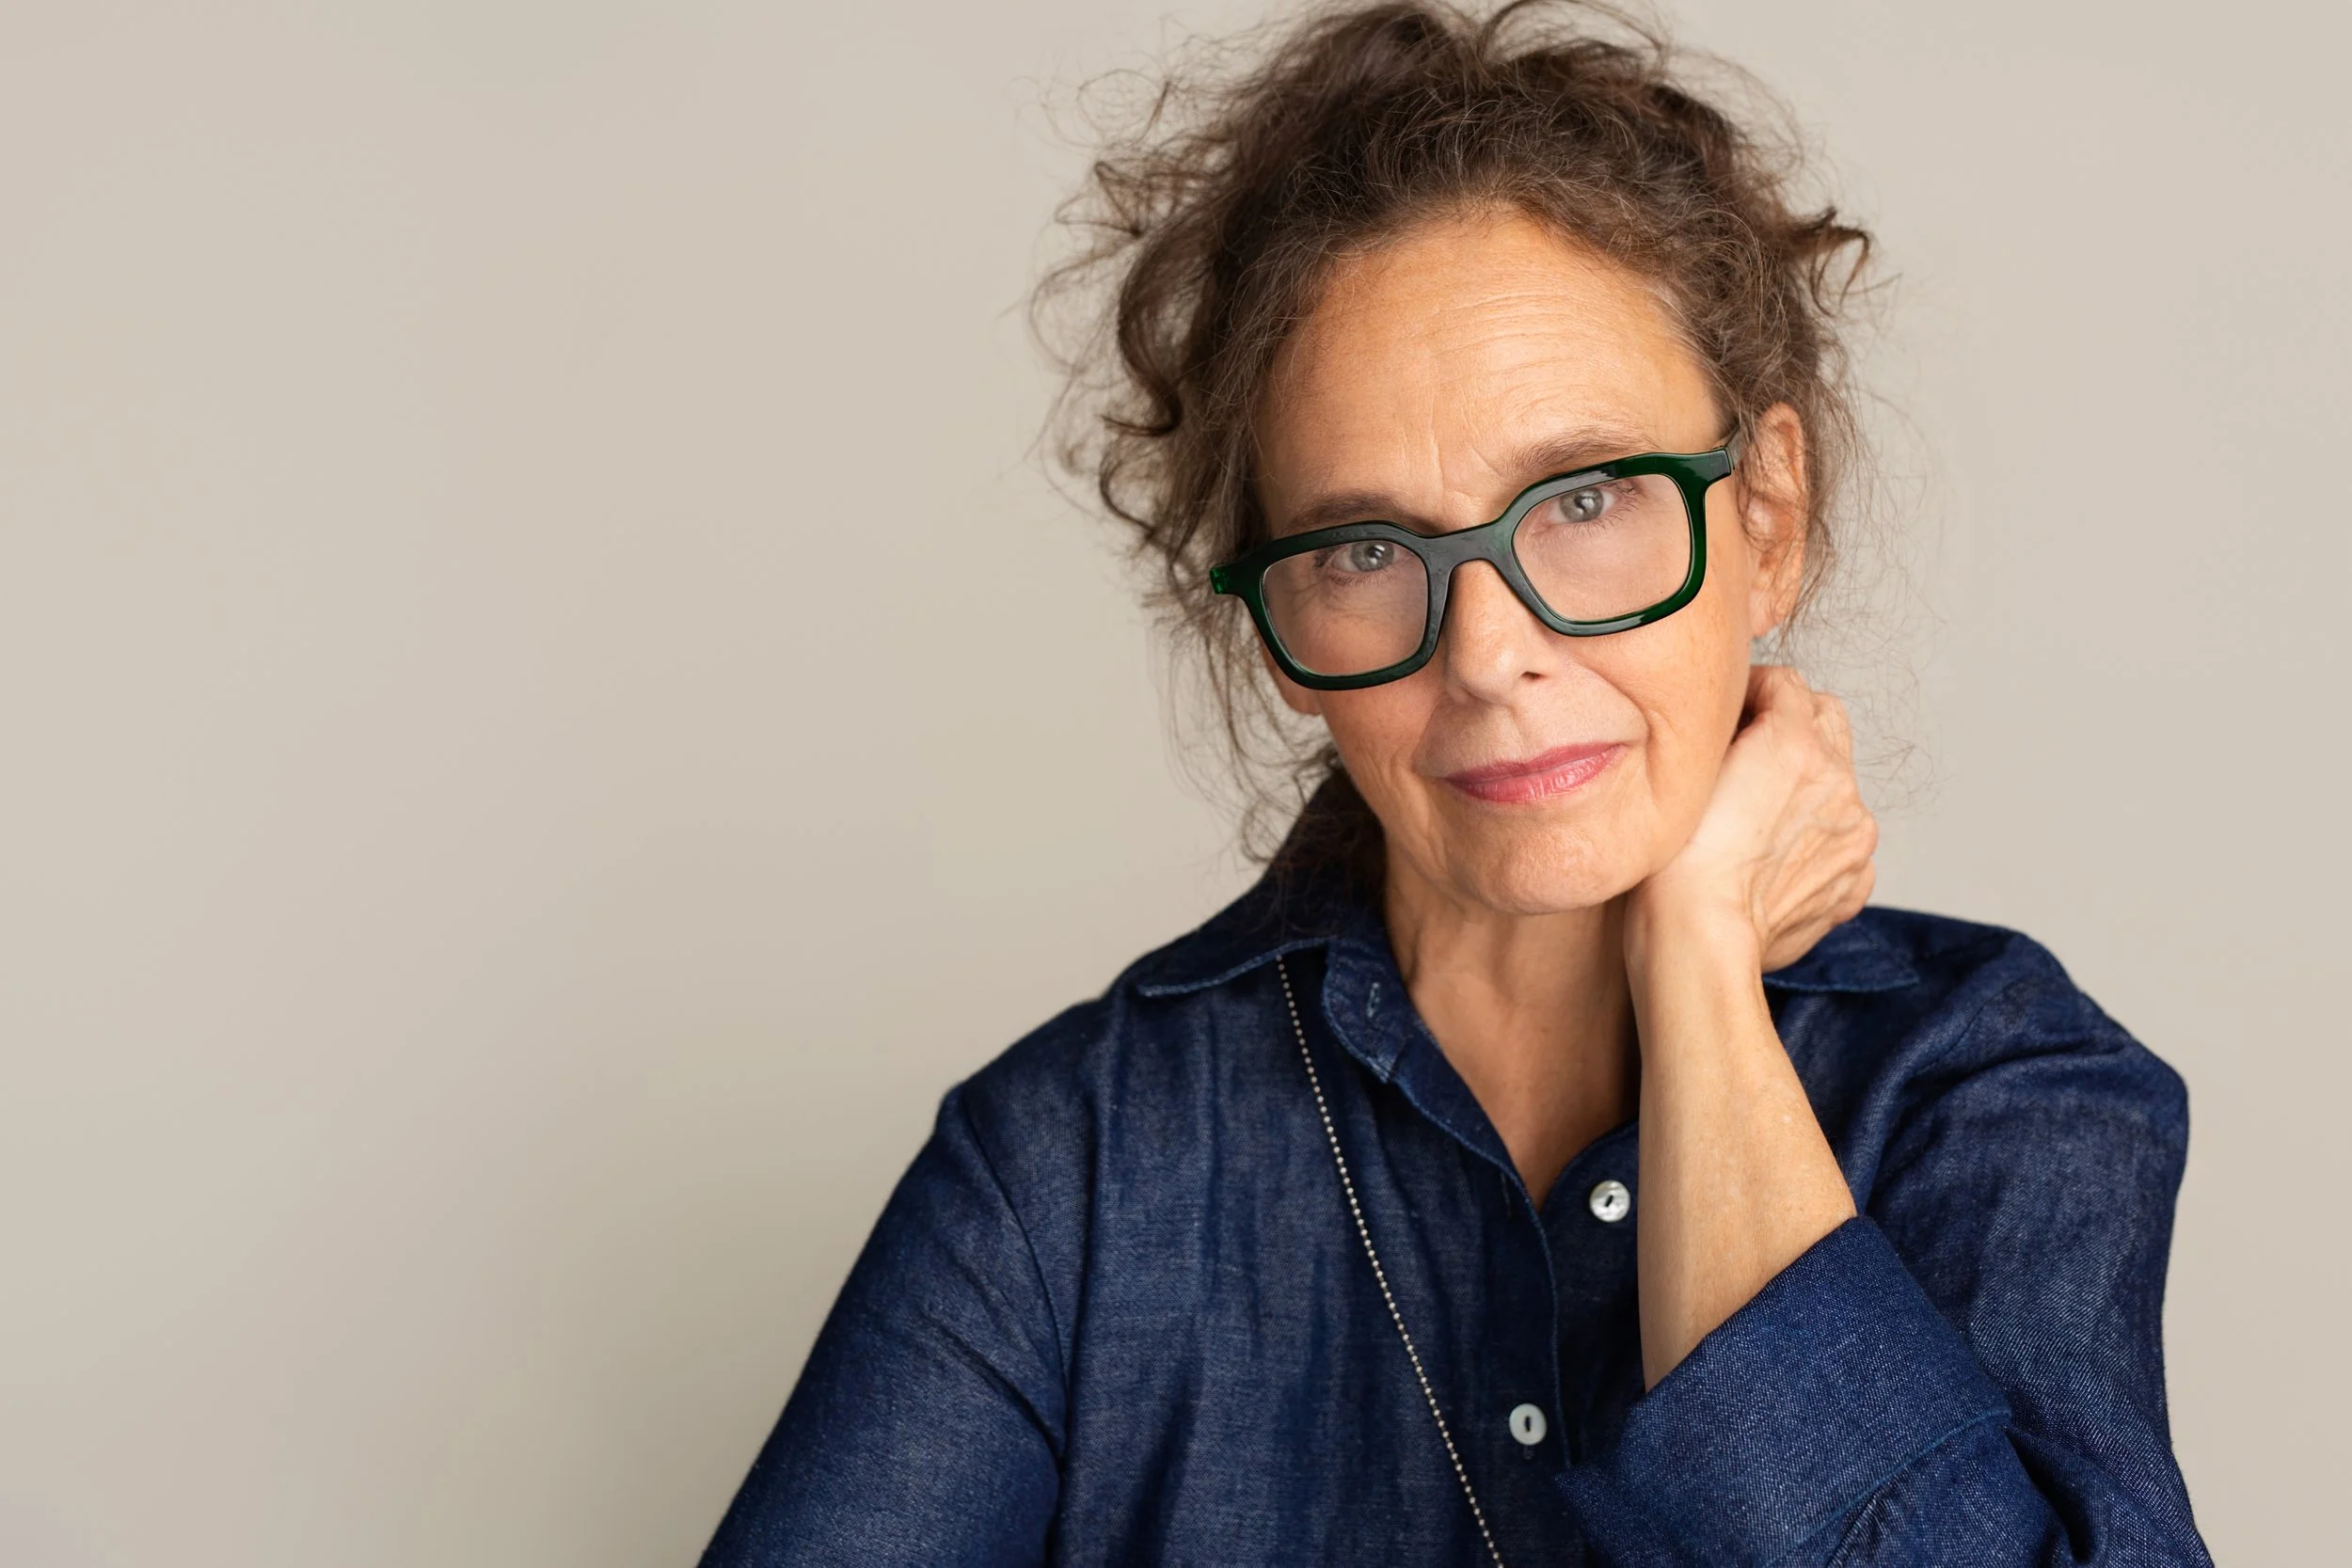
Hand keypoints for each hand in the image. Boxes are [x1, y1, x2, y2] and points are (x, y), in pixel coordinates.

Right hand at [1628, 665, 1877, 973]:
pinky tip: (1774, 858)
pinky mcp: (1854, 878)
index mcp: (1795, 743)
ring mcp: (1854, 833)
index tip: (1728, 716)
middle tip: (1748, 754)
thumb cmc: (1674, 864)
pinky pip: (1843, 839)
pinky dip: (1817, 839)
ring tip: (1756, 818)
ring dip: (1805, 785)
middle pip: (1827, 719)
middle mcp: (1837, 781)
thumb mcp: (1686, 771)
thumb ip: (1722, 730)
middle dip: (1792, 725)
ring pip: (1837, 782)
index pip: (1787, 682)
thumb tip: (1732, 719)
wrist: (1699, 940)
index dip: (1752, 693)